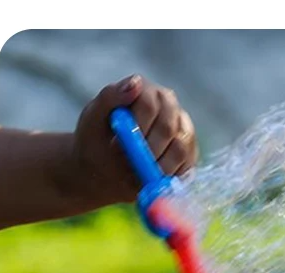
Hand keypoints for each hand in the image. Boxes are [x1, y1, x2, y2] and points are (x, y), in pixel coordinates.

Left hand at [71, 75, 197, 203]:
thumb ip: (111, 97)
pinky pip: (187, 166)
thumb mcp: (93, 118)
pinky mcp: (191, 152)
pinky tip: (154, 177)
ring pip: (180, 148)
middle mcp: (169, 105)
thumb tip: (136, 83)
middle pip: (168, 128)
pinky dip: (170, 175)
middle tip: (133, 164)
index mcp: (145, 91)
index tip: (123, 145)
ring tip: (141, 173)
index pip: (149, 105)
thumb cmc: (96, 141)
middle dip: (149, 151)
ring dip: (159, 166)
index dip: (138, 128)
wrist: (105, 168)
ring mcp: (183, 129)